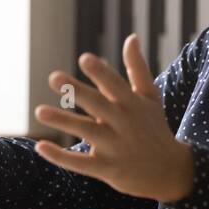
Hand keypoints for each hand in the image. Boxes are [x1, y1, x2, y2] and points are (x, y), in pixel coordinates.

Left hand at [33, 34, 194, 203]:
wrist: (170, 171)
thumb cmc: (155, 128)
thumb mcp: (150, 97)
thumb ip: (137, 68)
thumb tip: (131, 37)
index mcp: (133, 104)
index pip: (116, 85)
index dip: (101, 72)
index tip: (85, 58)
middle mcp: (124, 124)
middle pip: (98, 105)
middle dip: (77, 91)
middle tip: (53, 77)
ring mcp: (116, 147)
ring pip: (86, 132)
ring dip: (62, 121)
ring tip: (39, 111)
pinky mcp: (107, 168)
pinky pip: (81, 163)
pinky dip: (60, 157)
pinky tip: (40, 147)